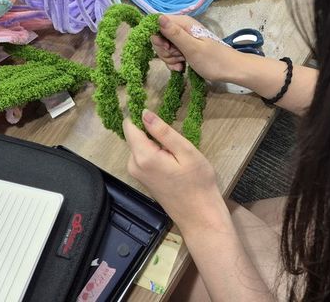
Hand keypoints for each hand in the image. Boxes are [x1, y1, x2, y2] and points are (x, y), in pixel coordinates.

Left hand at [124, 109, 223, 231]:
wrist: (199, 216)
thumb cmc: (198, 182)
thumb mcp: (185, 151)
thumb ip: (163, 131)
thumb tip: (144, 113)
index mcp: (143, 157)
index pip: (130, 127)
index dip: (141, 117)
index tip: (157, 114)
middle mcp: (134, 165)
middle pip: (135, 136)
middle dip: (152, 132)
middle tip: (175, 140)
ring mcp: (137, 174)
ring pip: (140, 146)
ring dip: (155, 143)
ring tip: (177, 153)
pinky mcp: (143, 179)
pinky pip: (144, 157)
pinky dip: (156, 153)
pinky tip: (173, 161)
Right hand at [151, 15, 243, 81]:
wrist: (231, 70)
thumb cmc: (213, 59)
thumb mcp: (192, 48)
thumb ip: (174, 33)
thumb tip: (158, 17)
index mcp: (183, 23)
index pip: (158, 23)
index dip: (157, 36)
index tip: (166, 48)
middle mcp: (182, 28)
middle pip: (160, 36)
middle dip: (164, 50)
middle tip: (177, 57)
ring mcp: (183, 39)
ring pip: (165, 47)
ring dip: (170, 58)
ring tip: (182, 63)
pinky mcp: (185, 49)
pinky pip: (172, 54)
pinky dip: (174, 62)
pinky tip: (182, 67)